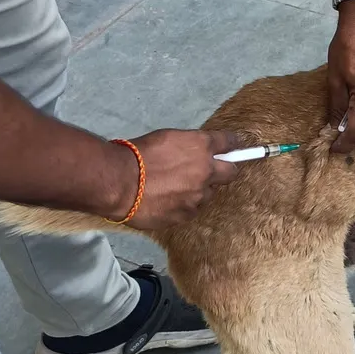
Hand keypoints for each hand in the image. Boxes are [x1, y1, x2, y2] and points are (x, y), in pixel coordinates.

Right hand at [109, 128, 245, 226]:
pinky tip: (166, 200)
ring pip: (208, 194)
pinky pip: (191, 209)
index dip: (233, 144)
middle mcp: (206, 171)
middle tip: (210, 171)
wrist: (120, 182)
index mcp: (201, 147)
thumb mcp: (168, 138)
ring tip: (174, 187)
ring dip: (198, 190)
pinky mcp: (186, 215)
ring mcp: (197, 196)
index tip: (234, 146)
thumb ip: (189, 145)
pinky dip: (183, 205)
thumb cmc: (138, 154)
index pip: (230, 142)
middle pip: (231, 172)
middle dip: (224, 171)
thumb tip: (197, 151)